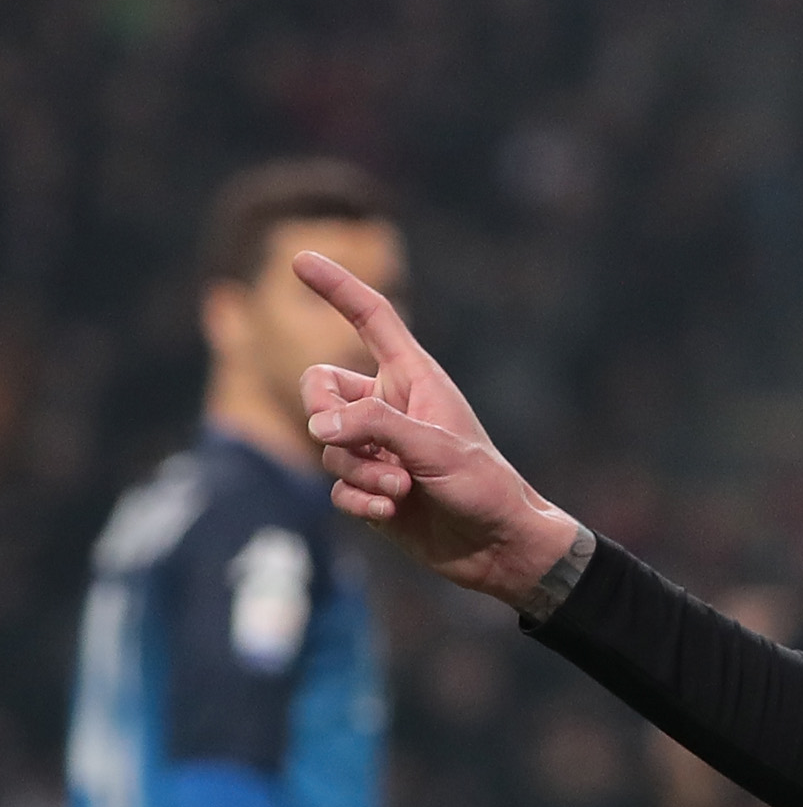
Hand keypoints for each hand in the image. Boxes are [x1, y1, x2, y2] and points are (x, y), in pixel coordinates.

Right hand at [292, 252, 579, 607]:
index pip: (371, 319)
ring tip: (402, 490)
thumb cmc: (484, 487)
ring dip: (359, 472)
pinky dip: (359, 501)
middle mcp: (390, 407)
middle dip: (326, 418)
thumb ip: (376, 427)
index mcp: (413, 379)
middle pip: (318, 388)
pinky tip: (391, 513)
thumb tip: (321, 422)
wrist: (499, 547)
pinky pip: (336, 487)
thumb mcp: (435, 449)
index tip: (299, 259)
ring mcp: (377, 448)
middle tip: (359, 443)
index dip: (337, 288)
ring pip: (326, 444)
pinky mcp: (370, 488)